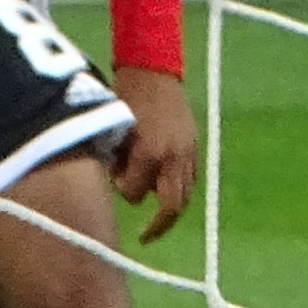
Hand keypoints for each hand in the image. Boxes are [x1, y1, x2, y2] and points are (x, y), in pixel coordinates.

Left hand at [111, 64, 195, 240]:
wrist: (152, 69)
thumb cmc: (123, 97)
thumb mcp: (112, 131)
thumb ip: (116, 162)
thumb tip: (116, 187)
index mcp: (150, 153)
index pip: (132, 193)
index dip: (120, 189)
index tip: (113, 181)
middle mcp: (173, 157)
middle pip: (171, 207)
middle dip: (158, 226)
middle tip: (145, 238)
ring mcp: (188, 152)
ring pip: (184, 195)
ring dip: (170, 208)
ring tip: (157, 220)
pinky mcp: (195, 146)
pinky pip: (190, 179)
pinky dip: (178, 189)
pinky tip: (165, 191)